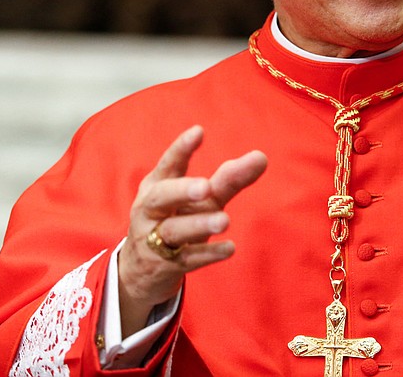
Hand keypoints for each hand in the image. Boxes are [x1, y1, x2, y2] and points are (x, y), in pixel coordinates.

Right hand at [119, 125, 267, 334]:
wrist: (141, 270)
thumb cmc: (176, 219)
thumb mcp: (201, 200)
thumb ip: (229, 179)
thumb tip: (261, 157)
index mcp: (157, 186)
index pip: (168, 165)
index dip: (181, 149)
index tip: (198, 132)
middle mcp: (150, 210)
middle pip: (161, 197)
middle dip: (182, 190)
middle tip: (205, 187)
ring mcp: (154, 239)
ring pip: (173, 230)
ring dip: (199, 224)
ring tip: (225, 220)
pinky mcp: (164, 265)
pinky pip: (186, 259)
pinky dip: (207, 254)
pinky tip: (229, 248)